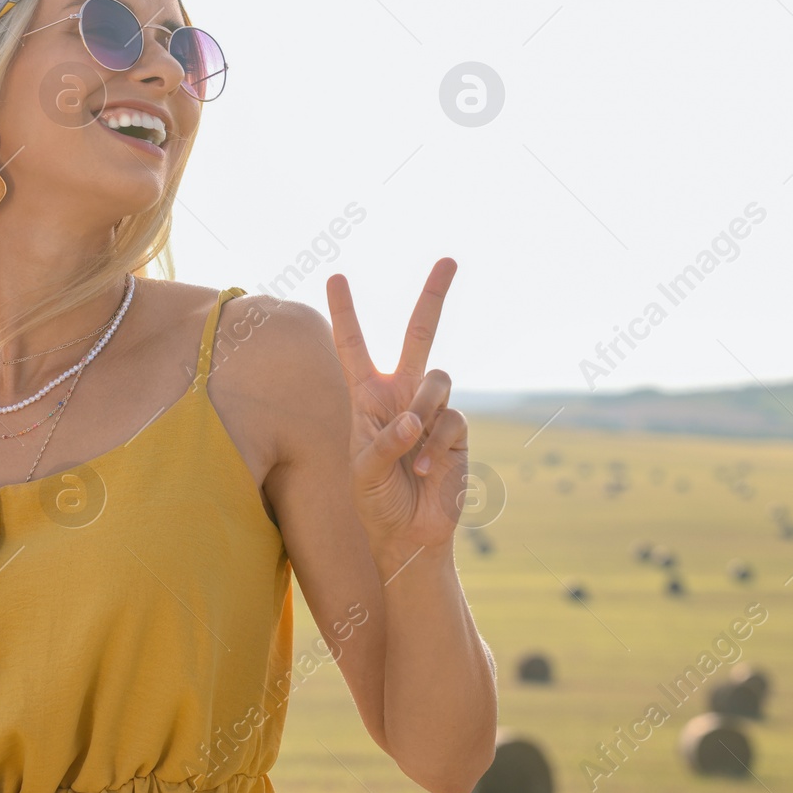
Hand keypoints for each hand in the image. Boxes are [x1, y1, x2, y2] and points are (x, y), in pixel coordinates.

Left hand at [326, 257, 468, 559]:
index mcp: (367, 397)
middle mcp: (402, 394)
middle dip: (434, 296)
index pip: (354, 345)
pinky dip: (436, 442)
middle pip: (420, 334)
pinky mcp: (457, 430)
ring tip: (412, 446)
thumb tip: (413, 420)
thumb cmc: (375, 501)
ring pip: (437, 378)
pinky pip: (451, 417)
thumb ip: (384, 442)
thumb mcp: (363, 471)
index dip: (345, 312)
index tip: (336, 276)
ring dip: (423, 408)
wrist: (409, 533)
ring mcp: (432, 409)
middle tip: (449, 259)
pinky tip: (426, 466)